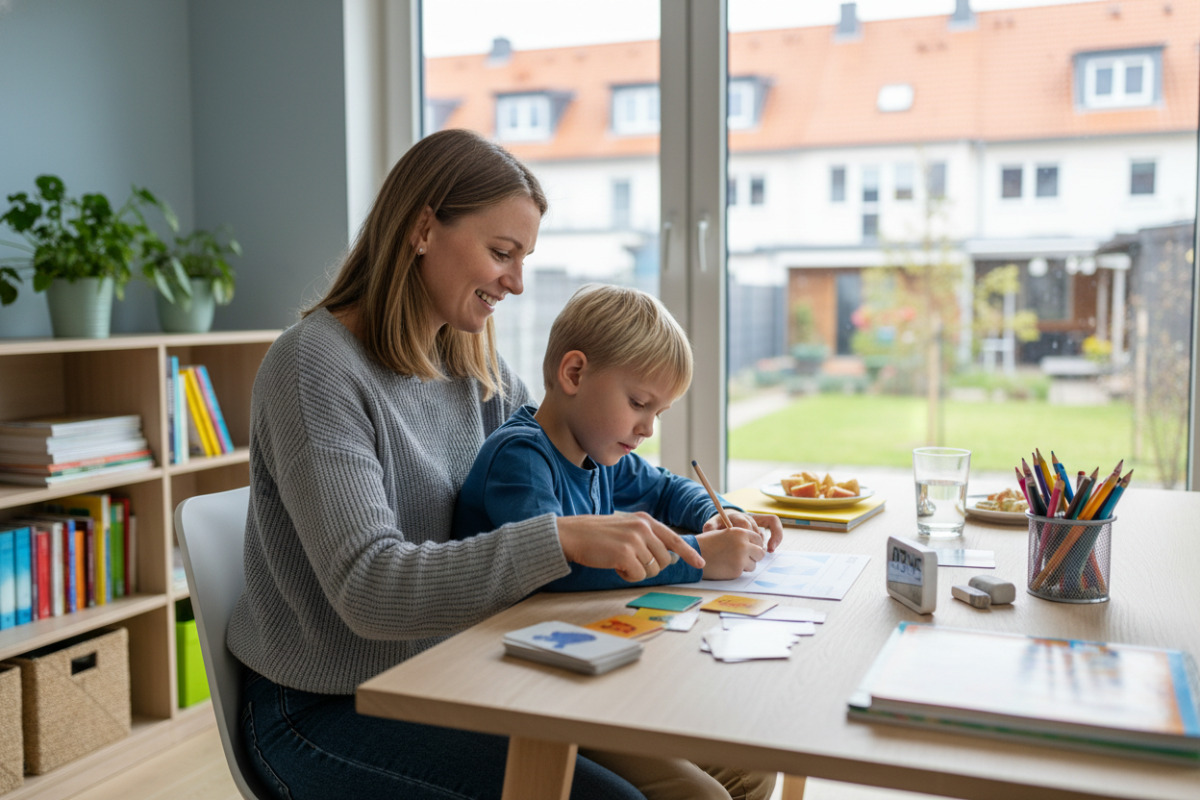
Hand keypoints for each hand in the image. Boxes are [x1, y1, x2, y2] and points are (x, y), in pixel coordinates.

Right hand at [557, 512, 705, 581]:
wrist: (573, 534)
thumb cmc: (598, 535)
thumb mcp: (627, 528)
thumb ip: (648, 537)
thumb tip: (671, 557)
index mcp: (645, 520)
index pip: (675, 539)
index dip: (689, 554)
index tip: (700, 564)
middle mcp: (643, 528)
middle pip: (665, 560)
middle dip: (652, 567)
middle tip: (632, 563)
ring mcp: (635, 540)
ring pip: (653, 569)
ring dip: (638, 572)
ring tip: (620, 562)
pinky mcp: (625, 554)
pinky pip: (639, 575)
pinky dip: (628, 576)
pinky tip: (615, 567)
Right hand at [694, 525, 765, 579]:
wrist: (694, 554)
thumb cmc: (708, 543)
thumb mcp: (726, 534)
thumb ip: (741, 538)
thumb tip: (758, 547)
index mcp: (741, 532)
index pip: (758, 539)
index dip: (755, 545)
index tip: (750, 549)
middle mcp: (743, 544)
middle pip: (760, 553)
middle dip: (754, 556)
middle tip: (745, 558)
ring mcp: (741, 558)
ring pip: (754, 564)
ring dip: (746, 565)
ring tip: (731, 561)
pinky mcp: (737, 571)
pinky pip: (743, 572)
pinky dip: (737, 571)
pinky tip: (726, 567)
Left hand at [703, 510, 782, 552]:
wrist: (724, 519)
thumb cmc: (718, 525)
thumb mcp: (712, 525)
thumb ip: (711, 527)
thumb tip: (708, 530)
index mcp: (735, 516)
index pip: (744, 524)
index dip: (747, 536)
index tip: (744, 547)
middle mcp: (747, 516)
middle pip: (755, 529)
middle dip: (755, 543)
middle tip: (753, 555)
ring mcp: (755, 520)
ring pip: (764, 531)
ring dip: (763, 543)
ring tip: (763, 553)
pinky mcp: (762, 523)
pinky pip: (774, 524)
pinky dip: (776, 535)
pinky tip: (772, 548)